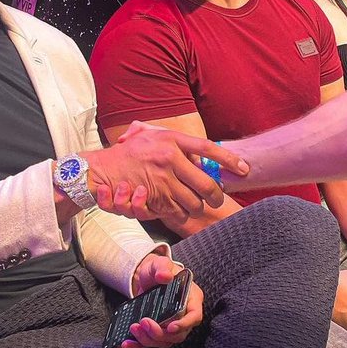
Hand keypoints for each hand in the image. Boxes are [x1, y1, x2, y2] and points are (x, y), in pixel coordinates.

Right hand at [89, 121, 247, 224]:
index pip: (207, 148)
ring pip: (194, 202)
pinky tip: (179, 209)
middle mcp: (169, 159)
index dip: (229, 159)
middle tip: (217, 199)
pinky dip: (182, 213)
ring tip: (198, 205)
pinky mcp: (155, 198)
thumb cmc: (128, 152)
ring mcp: (163, 180)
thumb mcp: (149, 134)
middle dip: (216, 195)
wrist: (102, 169)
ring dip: (198, 206)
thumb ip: (173, 141)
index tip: (244, 168)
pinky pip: (178, 211)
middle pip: (206, 184)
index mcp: (171, 140)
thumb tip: (198, 152)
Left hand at [120, 254, 204, 347]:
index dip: (185, 324)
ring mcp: (170, 325)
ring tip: (134, 327)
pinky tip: (127, 343)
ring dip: (148, 339)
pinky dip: (138, 345)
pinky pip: (150, 343)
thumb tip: (164, 276)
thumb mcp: (160, 263)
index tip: (171, 326)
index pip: (195, 316)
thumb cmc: (159, 270)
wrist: (148, 277)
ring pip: (164, 342)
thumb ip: (163, 267)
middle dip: (160, 333)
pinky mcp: (157, 330)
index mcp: (191, 299)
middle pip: (178, 334)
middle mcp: (183, 315)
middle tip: (144, 322)